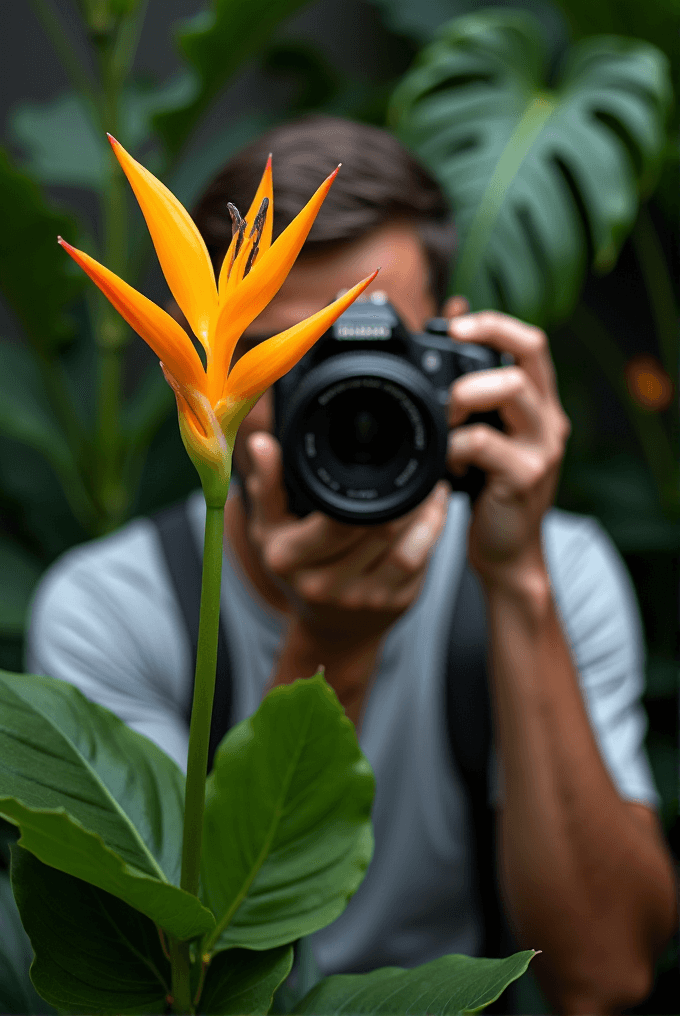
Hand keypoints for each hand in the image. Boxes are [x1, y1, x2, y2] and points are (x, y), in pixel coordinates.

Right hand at [244, 431, 449, 644]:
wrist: (328, 630)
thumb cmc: (298, 569)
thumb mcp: (268, 529)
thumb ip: (267, 485)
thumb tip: (261, 443)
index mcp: (290, 559)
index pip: (335, 522)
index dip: (362, 493)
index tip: (376, 466)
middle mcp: (325, 585)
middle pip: (377, 531)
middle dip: (399, 498)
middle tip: (411, 472)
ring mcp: (362, 599)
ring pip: (405, 547)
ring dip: (422, 514)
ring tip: (428, 488)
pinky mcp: (395, 605)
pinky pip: (420, 563)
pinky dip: (432, 534)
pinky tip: (433, 513)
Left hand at [445, 309, 570, 579]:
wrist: (508, 553)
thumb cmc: (489, 492)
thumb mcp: (483, 436)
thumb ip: (472, 394)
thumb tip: (447, 331)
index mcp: (539, 405)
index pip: (531, 343)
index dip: (495, 325)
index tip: (455, 325)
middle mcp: (548, 420)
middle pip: (528, 354)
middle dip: (480, 350)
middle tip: (447, 373)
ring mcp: (542, 447)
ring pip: (511, 389)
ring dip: (466, 394)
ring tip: (446, 421)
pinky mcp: (525, 476)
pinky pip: (482, 442)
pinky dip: (454, 446)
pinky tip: (448, 464)